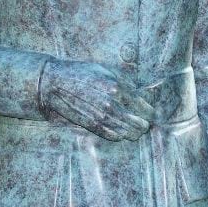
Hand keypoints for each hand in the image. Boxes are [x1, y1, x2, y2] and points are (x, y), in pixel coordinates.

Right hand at [38, 60, 155, 140]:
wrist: (55, 83)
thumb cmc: (82, 73)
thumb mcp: (106, 71)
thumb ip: (125, 82)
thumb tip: (140, 93)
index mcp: (117, 87)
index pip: (142, 105)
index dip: (149, 111)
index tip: (151, 113)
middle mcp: (110, 103)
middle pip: (136, 121)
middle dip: (143, 124)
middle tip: (145, 124)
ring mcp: (100, 115)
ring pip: (125, 131)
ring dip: (133, 132)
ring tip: (136, 132)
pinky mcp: (90, 124)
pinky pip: (110, 135)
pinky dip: (118, 135)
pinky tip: (122, 134)